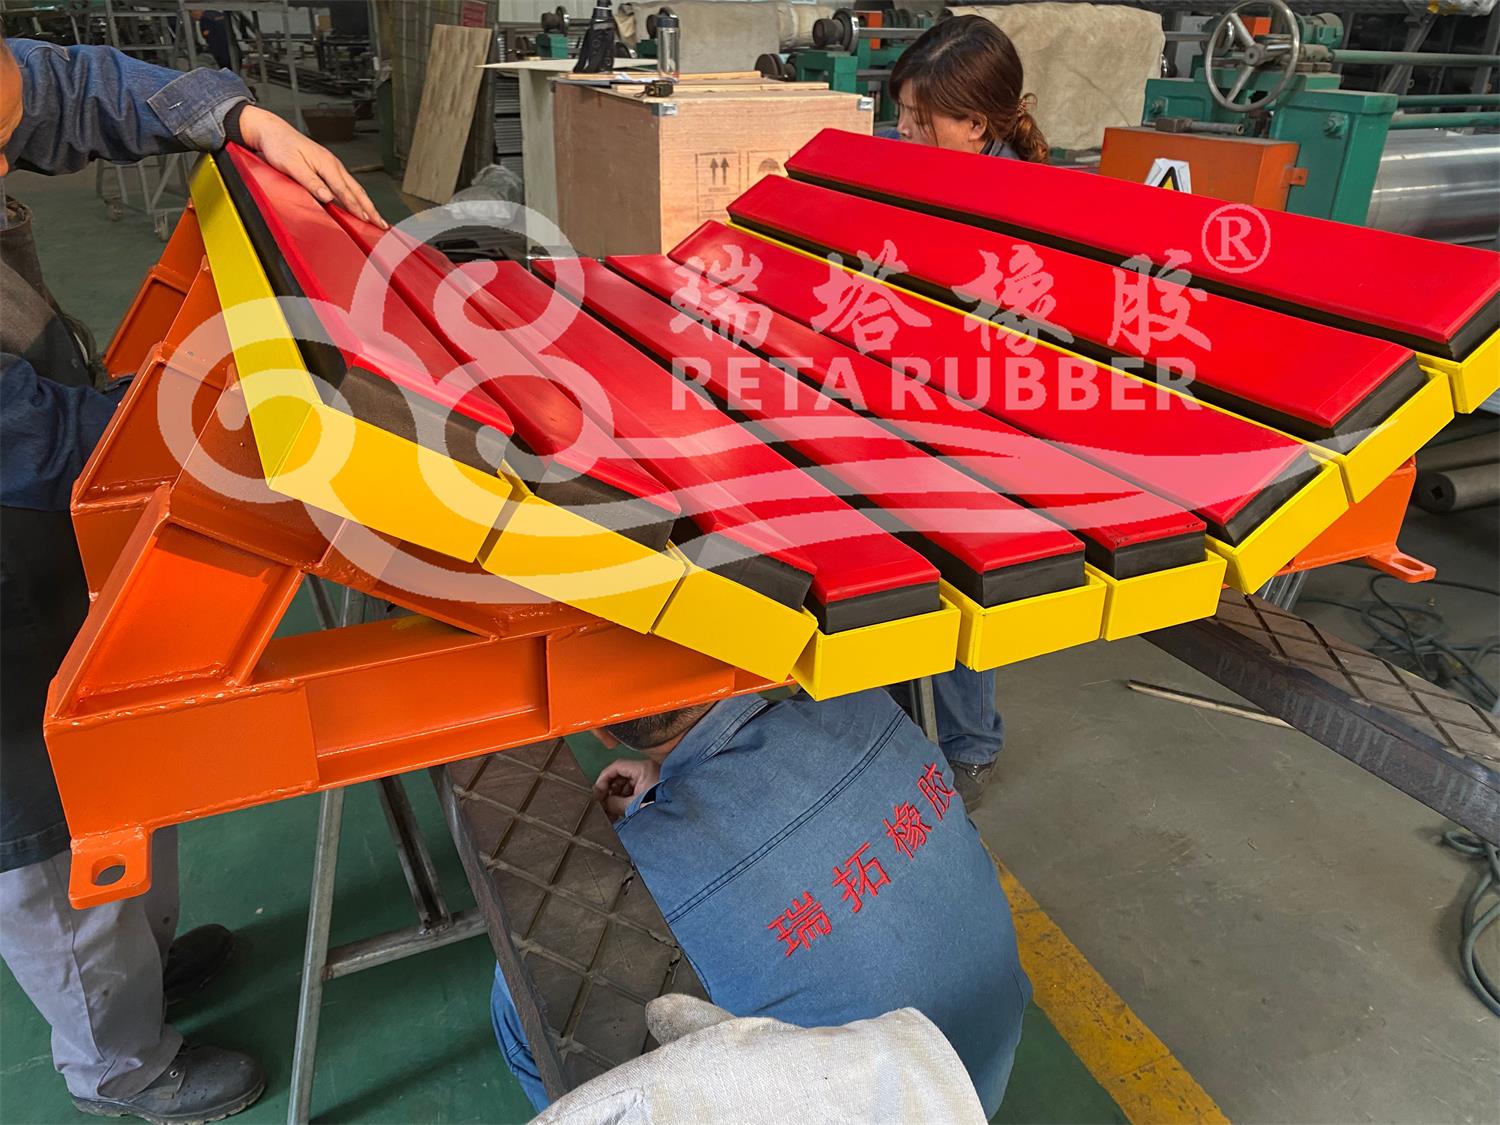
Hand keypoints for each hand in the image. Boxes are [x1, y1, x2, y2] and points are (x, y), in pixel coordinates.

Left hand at [236, 104, 385, 227]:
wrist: (272, 130)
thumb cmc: (279, 146)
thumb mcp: (291, 165)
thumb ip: (310, 181)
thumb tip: (327, 196)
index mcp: (326, 163)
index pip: (344, 190)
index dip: (356, 206)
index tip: (366, 219)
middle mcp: (333, 164)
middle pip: (356, 190)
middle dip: (370, 208)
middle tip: (381, 223)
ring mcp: (332, 165)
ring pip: (355, 188)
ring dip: (367, 204)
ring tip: (377, 217)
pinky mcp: (328, 167)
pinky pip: (347, 185)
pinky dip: (357, 197)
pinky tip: (360, 204)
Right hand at [593, 758, 660, 819]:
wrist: (681, 818)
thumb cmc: (662, 807)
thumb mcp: (634, 805)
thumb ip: (616, 803)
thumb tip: (604, 804)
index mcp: (643, 768)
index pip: (616, 766)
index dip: (603, 778)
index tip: (597, 792)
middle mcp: (647, 770)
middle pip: (620, 776)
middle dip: (610, 791)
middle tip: (602, 805)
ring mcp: (650, 779)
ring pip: (626, 785)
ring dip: (616, 798)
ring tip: (610, 813)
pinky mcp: (652, 789)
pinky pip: (634, 791)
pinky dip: (625, 801)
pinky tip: (619, 812)